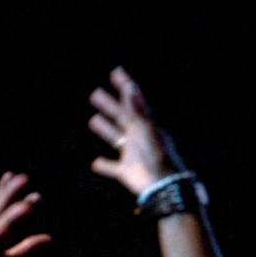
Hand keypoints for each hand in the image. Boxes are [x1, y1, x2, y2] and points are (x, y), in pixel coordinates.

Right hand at [88, 67, 180, 194]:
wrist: (162, 185)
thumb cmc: (155, 155)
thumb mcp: (143, 129)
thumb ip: (134, 111)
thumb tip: (130, 88)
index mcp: (145, 126)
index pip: (134, 101)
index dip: (126, 86)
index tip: (116, 72)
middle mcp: (139, 137)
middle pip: (121, 117)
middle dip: (109, 105)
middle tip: (95, 94)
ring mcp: (133, 154)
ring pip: (116, 139)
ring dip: (106, 130)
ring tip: (93, 119)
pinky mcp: (126, 171)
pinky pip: (113, 167)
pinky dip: (104, 165)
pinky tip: (96, 163)